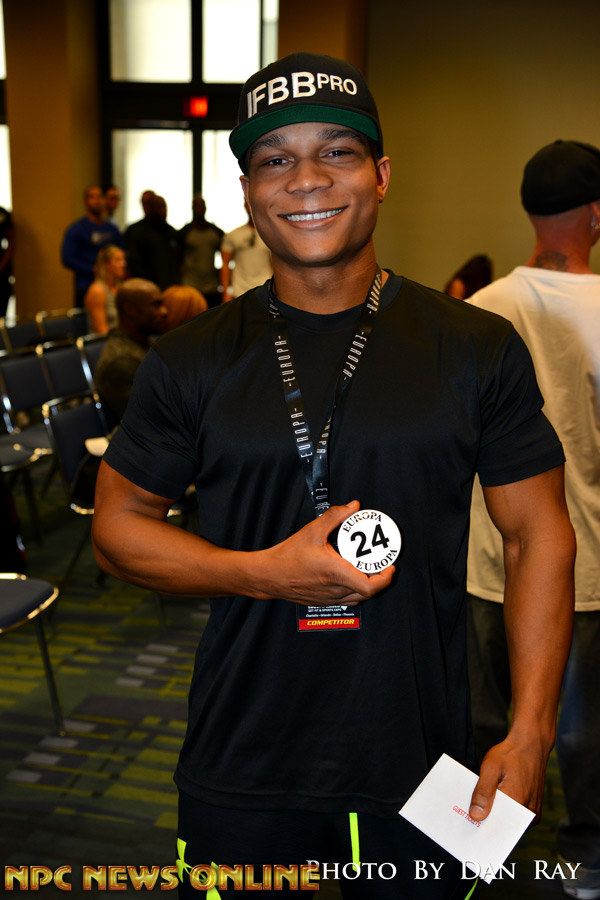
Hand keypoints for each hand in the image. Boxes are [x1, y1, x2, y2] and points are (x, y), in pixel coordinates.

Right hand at [250, 501, 394, 605]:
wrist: (269, 575)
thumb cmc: (288, 556)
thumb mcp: (312, 531)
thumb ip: (335, 516)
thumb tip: (353, 506)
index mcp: (335, 573)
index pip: (370, 586)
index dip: (385, 578)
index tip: (390, 566)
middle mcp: (335, 589)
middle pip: (368, 593)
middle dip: (379, 578)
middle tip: (381, 563)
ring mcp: (329, 598)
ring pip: (358, 597)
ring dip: (367, 585)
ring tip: (368, 569)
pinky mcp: (322, 601)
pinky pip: (346, 599)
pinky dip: (354, 590)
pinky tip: (350, 576)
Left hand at [468, 731, 550, 821]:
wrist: (531, 744)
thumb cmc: (511, 754)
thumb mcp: (490, 768)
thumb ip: (483, 793)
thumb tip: (476, 816)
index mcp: (518, 803)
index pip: (497, 826)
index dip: (482, 827)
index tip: (468, 825)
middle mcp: (529, 812)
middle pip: (503, 825)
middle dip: (487, 821)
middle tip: (470, 814)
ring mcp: (533, 811)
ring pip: (510, 820)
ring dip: (496, 814)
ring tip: (478, 808)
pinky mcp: (534, 807)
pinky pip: (517, 815)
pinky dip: (505, 809)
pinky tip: (493, 801)